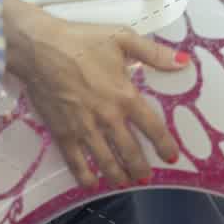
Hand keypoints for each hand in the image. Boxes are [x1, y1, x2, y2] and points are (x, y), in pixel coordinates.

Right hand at [2, 0, 185, 186]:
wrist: (39, 49)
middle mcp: (107, 117)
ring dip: (117, 175)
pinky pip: (74, 160)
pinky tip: (91, 184)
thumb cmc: (83, 41)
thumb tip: (184, 62)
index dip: (164, 144)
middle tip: (147, 178)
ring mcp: (83, 128)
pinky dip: (83, 175)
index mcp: (125, 96)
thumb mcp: (123, 39)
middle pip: (129, 150)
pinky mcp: (61, 132)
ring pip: (104, 160)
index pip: (152, 127)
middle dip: (140, 167)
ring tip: (125, 183)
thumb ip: (155, 53)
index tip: (172, 157)